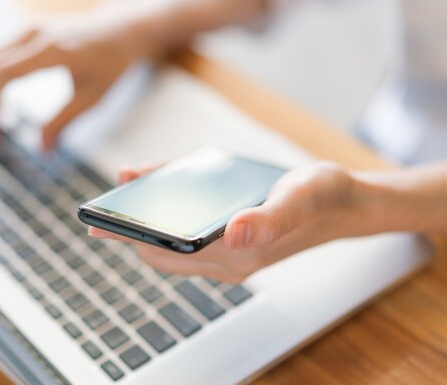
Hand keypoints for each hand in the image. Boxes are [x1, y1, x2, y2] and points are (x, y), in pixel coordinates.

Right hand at [0, 13, 145, 147]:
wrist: (122, 30)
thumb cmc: (112, 63)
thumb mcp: (93, 98)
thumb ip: (65, 121)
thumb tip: (42, 148)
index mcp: (52, 50)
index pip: (5, 74)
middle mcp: (34, 35)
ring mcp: (29, 31)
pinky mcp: (28, 35)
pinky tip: (3, 106)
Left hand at [89, 161, 366, 282]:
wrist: (344, 203)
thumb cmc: (323, 197)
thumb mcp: (300, 198)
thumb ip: (270, 219)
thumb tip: (236, 231)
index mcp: (237, 254)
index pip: (167, 252)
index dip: (133, 235)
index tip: (103, 218)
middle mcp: (227, 260)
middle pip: (163, 250)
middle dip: (133, 228)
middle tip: (109, 199)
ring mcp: (228, 253)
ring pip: (173, 241)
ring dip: (150, 219)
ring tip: (129, 187)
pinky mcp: (232, 241)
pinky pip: (189, 231)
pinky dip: (171, 212)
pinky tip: (162, 186)